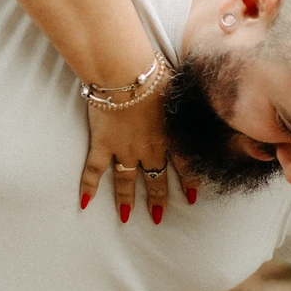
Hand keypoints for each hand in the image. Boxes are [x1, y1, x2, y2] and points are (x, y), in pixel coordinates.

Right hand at [77, 73, 194, 223]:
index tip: (194, 197)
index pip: (186, 166)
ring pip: (126, 180)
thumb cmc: (155, 74)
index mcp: (171, 136)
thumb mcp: (181, 88)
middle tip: (159, 217)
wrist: (125, 73)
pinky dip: (88, 186)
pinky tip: (85, 202)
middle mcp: (149, 149)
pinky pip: (94, 169)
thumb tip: (205, 97)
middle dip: (158, 199)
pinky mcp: (102, 143)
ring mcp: (124, 148)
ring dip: (127, 200)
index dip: (190, 182)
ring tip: (126, 217)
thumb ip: (190, 100)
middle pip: (156, 179)